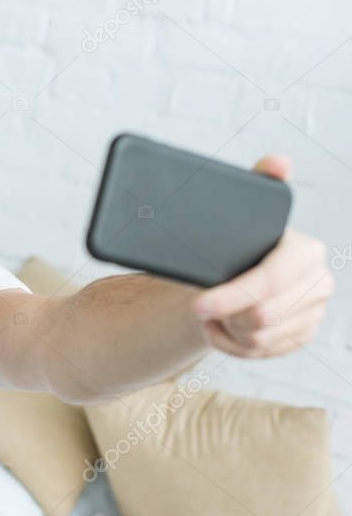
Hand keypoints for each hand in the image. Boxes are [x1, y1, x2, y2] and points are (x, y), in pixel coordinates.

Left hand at [191, 155, 334, 357]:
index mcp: (305, 252)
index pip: (269, 282)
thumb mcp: (243, 216)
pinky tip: (222, 326)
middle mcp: (318, 282)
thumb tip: (280, 162)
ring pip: (259, 338)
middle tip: (201, 305)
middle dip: (226, 314)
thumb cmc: (234, 246)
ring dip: (227, 330)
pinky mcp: (302, 336)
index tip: (198, 304)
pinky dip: (232, 344)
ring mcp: (313, 312)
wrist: (232, 278)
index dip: (231, 296)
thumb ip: (261, 183)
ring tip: (213, 312)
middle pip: (263, 316)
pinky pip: (260, 353)